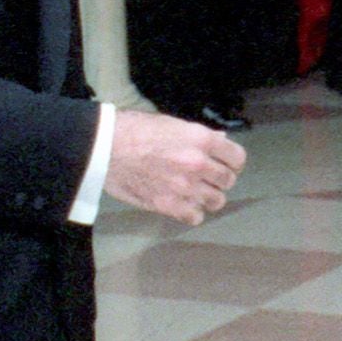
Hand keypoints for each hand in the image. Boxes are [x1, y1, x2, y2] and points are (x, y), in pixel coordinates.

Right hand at [102, 110, 244, 226]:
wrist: (104, 147)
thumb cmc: (134, 130)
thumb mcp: (172, 124)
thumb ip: (200, 136)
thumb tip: (221, 141)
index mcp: (201, 139)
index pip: (237, 157)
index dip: (232, 161)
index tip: (225, 164)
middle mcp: (198, 164)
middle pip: (228, 181)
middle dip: (219, 179)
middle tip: (207, 178)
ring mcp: (185, 187)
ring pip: (216, 201)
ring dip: (208, 197)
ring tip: (195, 192)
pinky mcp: (169, 205)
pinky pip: (195, 217)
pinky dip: (191, 213)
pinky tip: (183, 204)